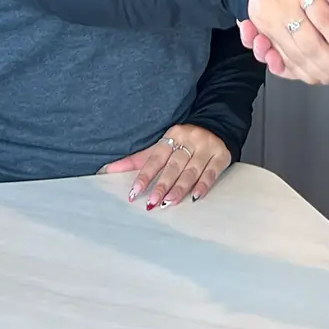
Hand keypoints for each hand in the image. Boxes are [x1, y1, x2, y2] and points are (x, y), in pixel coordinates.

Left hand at [99, 125, 230, 209]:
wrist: (217, 125)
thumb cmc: (184, 141)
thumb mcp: (162, 145)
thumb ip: (137, 160)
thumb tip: (107, 171)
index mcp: (172, 135)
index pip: (156, 157)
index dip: (145, 175)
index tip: (134, 192)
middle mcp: (190, 140)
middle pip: (174, 165)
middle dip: (162, 184)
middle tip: (152, 203)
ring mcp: (207, 147)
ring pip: (192, 170)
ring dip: (180, 187)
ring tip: (169, 202)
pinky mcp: (222, 155)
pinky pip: (212, 172)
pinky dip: (204, 184)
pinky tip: (195, 196)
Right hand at [246, 0, 328, 84]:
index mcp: (311, 7)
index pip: (278, 17)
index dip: (260, 22)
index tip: (247, 23)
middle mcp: (315, 28)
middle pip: (280, 40)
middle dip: (264, 41)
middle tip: (252, 37)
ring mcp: (323, 48)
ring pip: (289, 57)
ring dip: (273, 55)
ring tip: (262, 48)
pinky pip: (304, 72)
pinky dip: (290, 70)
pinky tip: (276, 62)